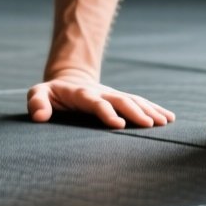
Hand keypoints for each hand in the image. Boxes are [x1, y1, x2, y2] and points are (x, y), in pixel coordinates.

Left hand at [27, 75, 174, 128]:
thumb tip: (39, 116)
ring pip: (134, 100)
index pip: (96, 102)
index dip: (107, 112)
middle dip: (135, 111)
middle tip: (150, 124)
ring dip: (149, 110)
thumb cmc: (50, 94)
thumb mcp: (39, 94)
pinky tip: (169, 118)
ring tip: (164, 122)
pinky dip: (154, 109)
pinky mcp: (120, 99)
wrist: (68, 81)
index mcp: (81, 94)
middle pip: (121, 100)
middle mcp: (101, 93)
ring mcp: (113, 95)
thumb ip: (37, 103)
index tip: (118, 125)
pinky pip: (140, 102)